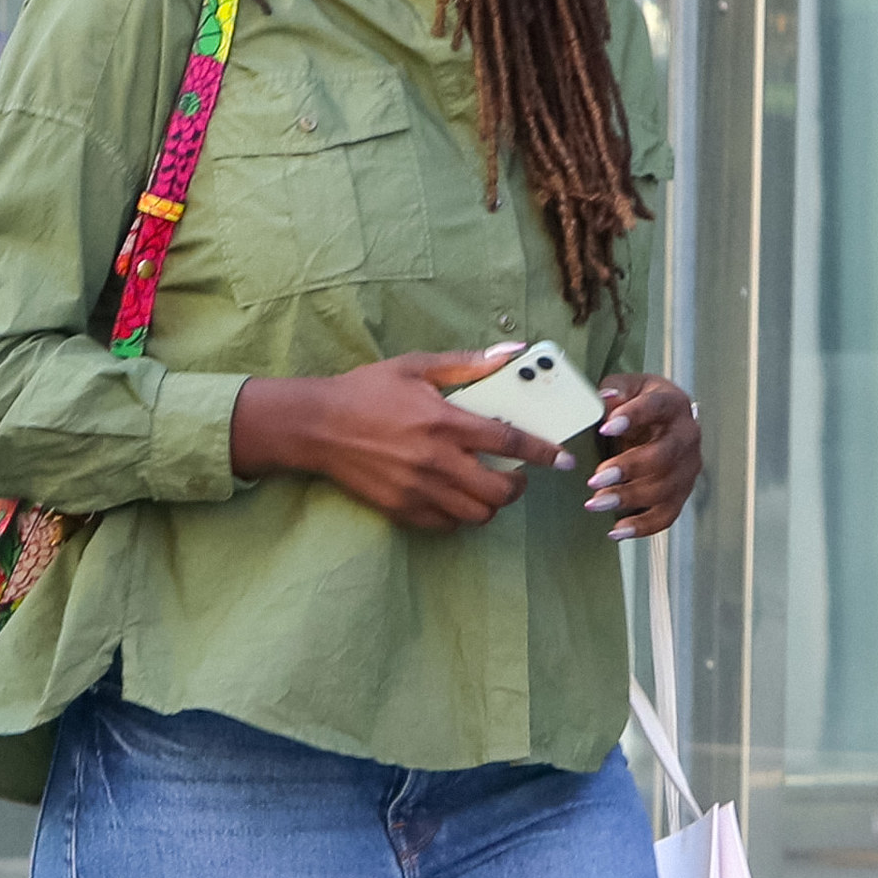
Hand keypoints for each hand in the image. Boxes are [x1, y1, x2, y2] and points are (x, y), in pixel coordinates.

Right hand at [229, 347, 578, 530]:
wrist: (315, 425)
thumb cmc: (365, 392)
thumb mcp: (415, 367)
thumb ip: (466, 363)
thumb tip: (511, 352)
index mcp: (444, 422)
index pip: (510, 442)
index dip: (544, 453)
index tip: (562, 459)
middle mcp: (436, 460)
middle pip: (499, 490)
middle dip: (518, 487)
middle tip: (517, 477)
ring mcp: (418, 489)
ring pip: (476, 514)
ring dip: (491, 504)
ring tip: (487, 490)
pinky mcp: (401, 508)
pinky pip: (446, 525)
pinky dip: (460, 516)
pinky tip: (456, 499)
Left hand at [587, 374, 701, 539]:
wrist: (659, 421)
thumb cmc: (638, 402)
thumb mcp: (627, 387)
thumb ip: (615, 390)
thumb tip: (606, 398)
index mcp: (673, 404)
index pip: (657, 407)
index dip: (633, 417)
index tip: (605, 427)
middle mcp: (687, 436)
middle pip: (664, 455)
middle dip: (629, 468)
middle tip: (595, 478)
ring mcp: (688, 467)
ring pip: (665, 489)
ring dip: (629, 498)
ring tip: (595, 503)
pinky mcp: (681, 492)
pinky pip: (667, 515)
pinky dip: (642, 526)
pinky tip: (615, 530)